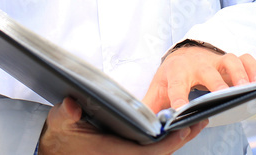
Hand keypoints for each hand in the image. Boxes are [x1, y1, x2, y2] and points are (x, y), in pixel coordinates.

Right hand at [38, 97, 206, 153]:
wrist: (54, 150)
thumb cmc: (59, 136)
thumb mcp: (59, 122)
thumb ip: (65, 114)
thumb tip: (72, 105)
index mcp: (113, 152)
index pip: (149, 153)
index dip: (170, 143)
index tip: (185, 129)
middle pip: (161, 153)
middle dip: (181, 139)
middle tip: (201, 120)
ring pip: (158, 152)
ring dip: (176, 139)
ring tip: (195, 121)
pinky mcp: (127, 152)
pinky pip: (152, 150)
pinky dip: (166, 139)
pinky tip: (175, 126)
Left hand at [142, 44, 255, 113]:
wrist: (180, 55)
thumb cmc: (170, 77)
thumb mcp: (156, 91)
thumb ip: (150, 109)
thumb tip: (143, 126)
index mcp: (176, 73)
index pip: (176, 86)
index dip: (178, 98)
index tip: (181, 110)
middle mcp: (197, 64)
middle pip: (207, 71)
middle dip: (216, 83)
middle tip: (224, 97)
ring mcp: (215, 61)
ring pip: (229, 61)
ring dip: (239, 74)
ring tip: (246, 90)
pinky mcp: (229, 60)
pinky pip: (245, 59)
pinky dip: (253, 68)